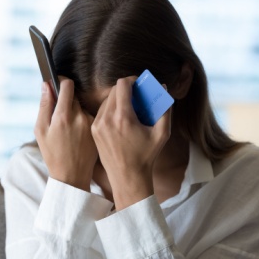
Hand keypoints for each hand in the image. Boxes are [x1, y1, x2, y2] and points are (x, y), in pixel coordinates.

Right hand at [35, 78, 97, 190]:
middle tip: (59, 114)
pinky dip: (83, 121)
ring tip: (69, 130)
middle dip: (66, 100)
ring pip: (81, 107)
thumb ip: (44, 105)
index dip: (61, 81)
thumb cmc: (52, 154)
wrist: (72, 175)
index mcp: (63, 116)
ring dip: (75, 111)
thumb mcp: (40, 130)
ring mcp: (91, 123)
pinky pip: (89, 117)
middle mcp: (80, 117)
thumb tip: (46, 85)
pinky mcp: (98, 129)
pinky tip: (78, 135)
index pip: (67, 85)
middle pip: (74, 96)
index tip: (58, 83)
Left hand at [91, 77, 171, 209]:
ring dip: (117, 99)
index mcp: (123, 117)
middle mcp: (107, 119)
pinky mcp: (93, 130)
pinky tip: (120, 118)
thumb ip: (165, 109)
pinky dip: (110, 110)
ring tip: (129, 107)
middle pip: (113, 91)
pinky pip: (101, 112)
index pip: (122, 85)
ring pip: (106, 100)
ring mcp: (97, 125)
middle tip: (136, 95)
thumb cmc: (146, 156)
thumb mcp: (162, 133)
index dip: (131, 80)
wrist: (127, 177)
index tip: (138, 84)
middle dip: (125, 89)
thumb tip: (162, 88)